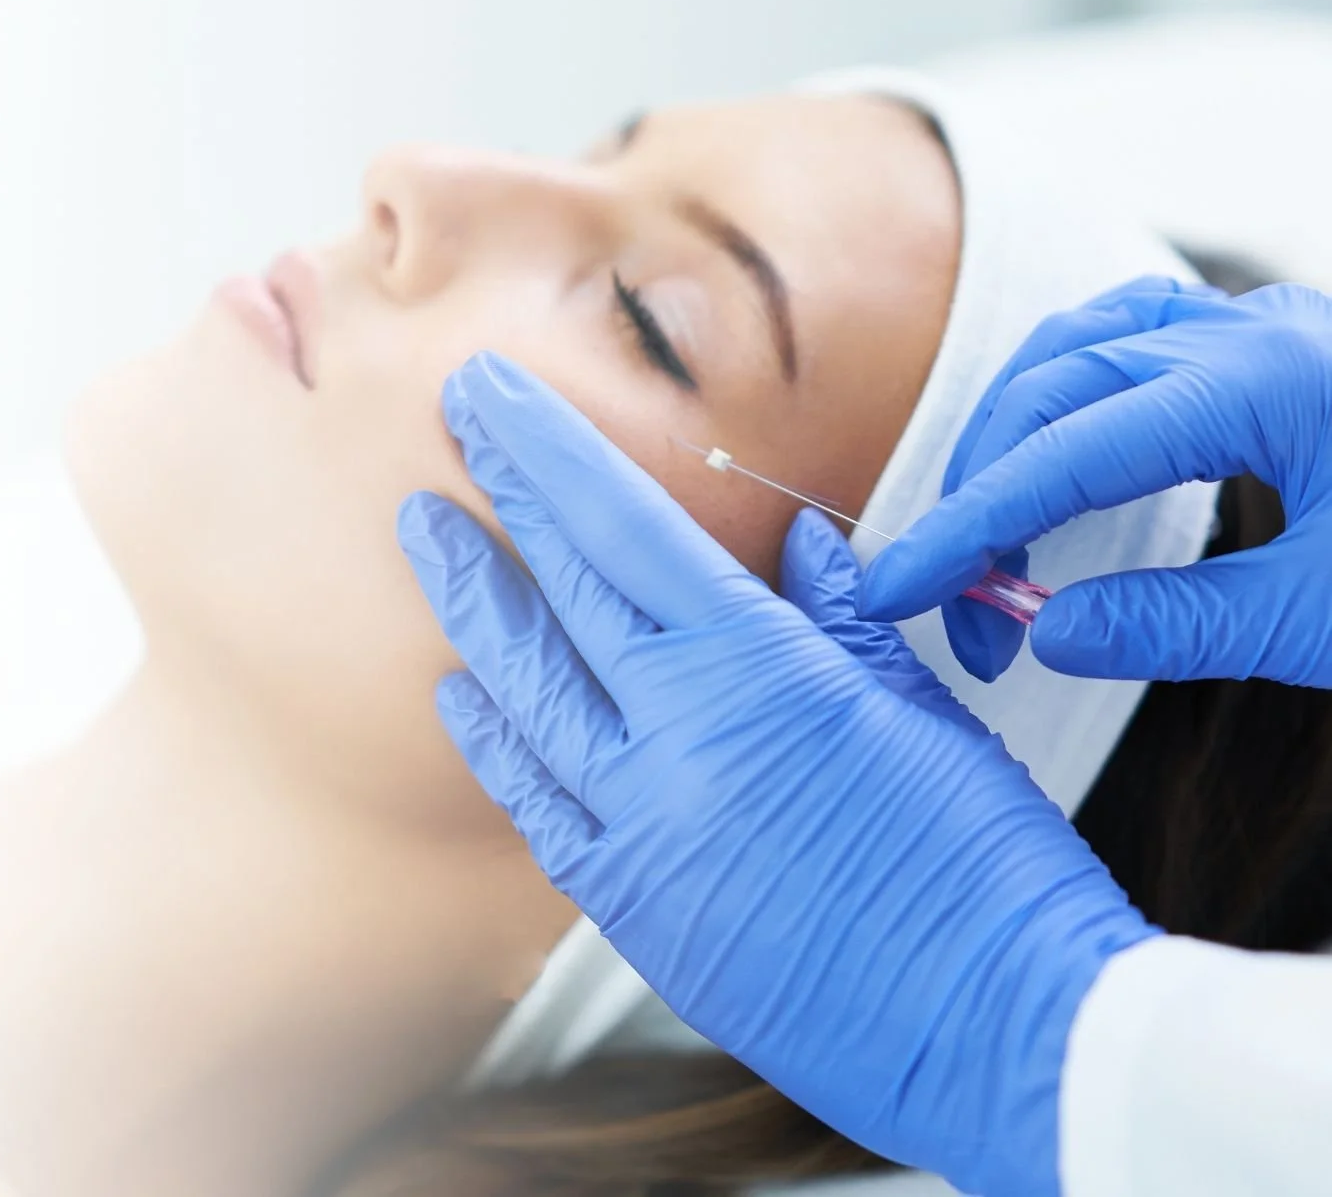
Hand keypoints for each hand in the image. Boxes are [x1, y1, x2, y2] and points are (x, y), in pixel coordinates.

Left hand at [397, 352, 1154, 1196]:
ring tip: (426, 535)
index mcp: (757, 669)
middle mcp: (677, 740)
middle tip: (451, 422)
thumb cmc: (985, 862)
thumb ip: (840, 617)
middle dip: (496, 494)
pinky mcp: (635, 910)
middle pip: (562, 591)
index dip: (546, 449)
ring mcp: (642, 830)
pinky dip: (496, 742)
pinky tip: (464, 696)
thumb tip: (799, 543)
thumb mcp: (921, 708)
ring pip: (523, 692)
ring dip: (471, 606)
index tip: (490, 391)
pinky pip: (537, 807)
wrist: (1002, 1037)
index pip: (622, 527)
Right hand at [858, 280, 1331, 686]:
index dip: (968, 525)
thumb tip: (1042, 634)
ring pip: (1078, 346)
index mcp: (1269, 382)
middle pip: (1052, 388)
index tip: (896, 591)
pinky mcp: (1265, 342)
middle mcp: (1251, 333)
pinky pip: (1130, 332)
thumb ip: (1179, 625)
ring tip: (986, 531)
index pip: (1068, 452)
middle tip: (954, 605)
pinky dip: (1066, 386)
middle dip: (979, 495)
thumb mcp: (1322, 623)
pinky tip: (1050, 437)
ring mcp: (1258, 325)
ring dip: (1009, 434)